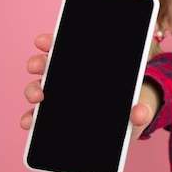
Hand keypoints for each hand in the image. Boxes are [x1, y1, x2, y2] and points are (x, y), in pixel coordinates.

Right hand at [20, 33, 156, 140]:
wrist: (126, 130)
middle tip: (38, 66)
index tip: (44, 41)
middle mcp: (70, 79)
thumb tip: (139, 113)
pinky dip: (30, 118)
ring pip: (39, 88)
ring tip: (37, 97)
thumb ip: (142, 111)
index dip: (53, 41)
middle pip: (49, 64)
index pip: (68, 47)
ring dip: (32, 90)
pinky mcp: (55, 118)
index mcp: (90, 68)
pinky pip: (38, 116)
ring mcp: (61, 98)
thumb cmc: (132, 111)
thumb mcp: (140, 109)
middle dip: (40, 62)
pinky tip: (29, 121)